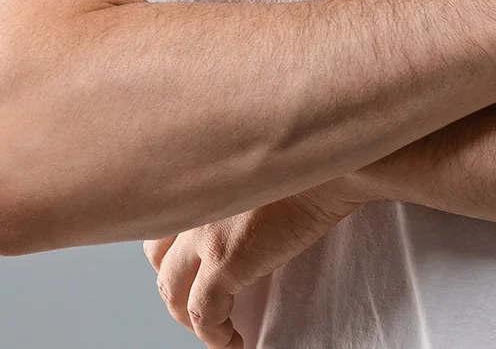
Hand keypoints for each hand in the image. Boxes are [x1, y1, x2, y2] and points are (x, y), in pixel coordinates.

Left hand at [143, 181, 364, 345]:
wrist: (335, 166)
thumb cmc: (312, 165)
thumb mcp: (258, 173)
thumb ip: (235, 195)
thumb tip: (238, 228)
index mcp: (199, 184)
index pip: (160, 227)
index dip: (171, 258)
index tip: (190, 273)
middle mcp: (192, 207)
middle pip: (159, 263)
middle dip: (176, 289)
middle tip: (198, 305)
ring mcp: (202, 234)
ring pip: (173, 293)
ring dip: (190, 317)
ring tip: (215, 330)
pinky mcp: (224, 261)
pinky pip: (203, 314)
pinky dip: (215, 335)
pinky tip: (233, 342)